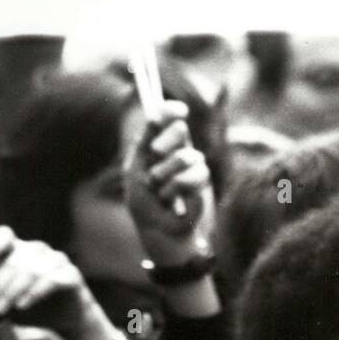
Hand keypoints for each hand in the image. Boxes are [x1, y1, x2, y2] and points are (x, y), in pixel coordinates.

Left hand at [0, 225, 89, 316]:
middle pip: (13, 259)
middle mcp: (37, 250)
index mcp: (18, 250)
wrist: (67, 324)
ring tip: (2, 310)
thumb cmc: (33, 308)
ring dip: (12, 291)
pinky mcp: (71, 275)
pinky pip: (52, 280)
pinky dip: (34, 292)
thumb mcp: (6, 299)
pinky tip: (23, 305)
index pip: (3, 235)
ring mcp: (56, 260)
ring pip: (31, 269)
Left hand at [124, 100, 214, 266]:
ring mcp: (192, 165)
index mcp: (161, 142)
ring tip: (158, 189)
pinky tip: (171, 200)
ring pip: (186, 156)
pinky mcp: (202, 183)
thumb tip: (152, 113)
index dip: (170, 110)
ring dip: (166, 174)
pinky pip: (193, 175)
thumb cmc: (143, 200)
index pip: (170, 117)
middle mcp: (178, 150)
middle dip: (165, 141)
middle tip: (156, 153)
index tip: (170, 111)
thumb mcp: (136, 168)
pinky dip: (176, 188)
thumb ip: (144, 141)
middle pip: (180, 129)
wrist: (157, 229)